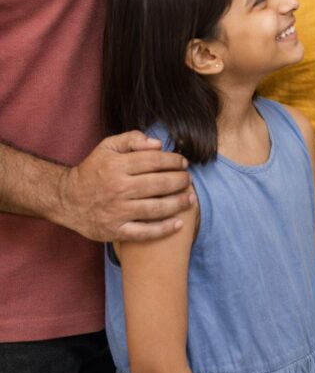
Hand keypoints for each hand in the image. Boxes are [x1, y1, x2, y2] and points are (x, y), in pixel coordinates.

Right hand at [58, 131, 193, 241]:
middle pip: (158, 184)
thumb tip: (157, 144)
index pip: (154, 160)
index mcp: (117, 165)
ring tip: (190, 199)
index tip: (184, 163)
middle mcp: (118, 188)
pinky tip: (178, 223)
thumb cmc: (92, 170)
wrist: (67, 199)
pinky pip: (144, 232)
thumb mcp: (107, 147)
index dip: (173, 160)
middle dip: (179, 181)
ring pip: (155, 208)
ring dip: (178, 204)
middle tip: (188, 180)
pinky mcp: (115, 230)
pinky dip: (164, 229)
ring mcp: (117, 211)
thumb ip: (132, 139)